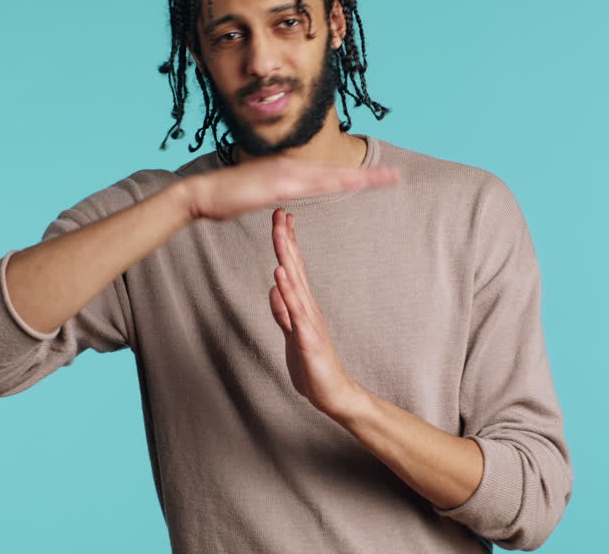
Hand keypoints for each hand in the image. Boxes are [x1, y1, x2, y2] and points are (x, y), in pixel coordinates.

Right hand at [183, 155, 399, 221]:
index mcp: (289, 171)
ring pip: (332, 176)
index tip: (377, 178)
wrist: (202, 193)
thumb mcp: (258, 195)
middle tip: (396, 176)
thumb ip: (275, 193)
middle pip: (338, 171)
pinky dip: (336, 183)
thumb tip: (285, 197)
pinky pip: (313, 185)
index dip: (354, 175)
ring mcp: (286, 173)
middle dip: (368, 175)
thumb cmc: (226, 197)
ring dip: (360, 177)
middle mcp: (292, 168)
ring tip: (385, 180)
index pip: (329, 174)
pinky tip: (352, 183)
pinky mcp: (278, 183)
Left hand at [267, 208, 362, 417]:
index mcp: (303, 307)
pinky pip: (295, 310)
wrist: (334, 395)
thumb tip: (274, 288)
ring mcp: (310, 321)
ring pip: (295, 283)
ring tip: (280, 233)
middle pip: (294, 267)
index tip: (281, 220)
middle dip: (286, 240)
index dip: (286, 244)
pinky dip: (287, 290)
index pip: (293, 268)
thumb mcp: (292, 335)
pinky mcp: (308, 337)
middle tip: (280, 212)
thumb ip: (283, 312)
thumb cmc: (315, 368)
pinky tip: (280, 273)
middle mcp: (308, 308)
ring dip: (286, 256)